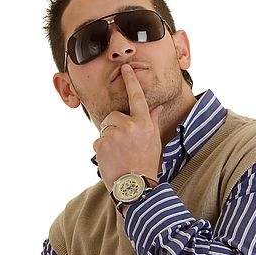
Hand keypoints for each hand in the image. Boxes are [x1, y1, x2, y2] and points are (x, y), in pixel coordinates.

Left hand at [94, 64, 163, 192]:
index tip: (125, 68)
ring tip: (118, 153)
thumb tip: (157, 107)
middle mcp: (129, 126)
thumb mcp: (154, 141)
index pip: (137, 97)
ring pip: (104, 128)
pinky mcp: (101, 144)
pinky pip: (98, 141)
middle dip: (114, 126)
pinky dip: (102, 150)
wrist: (136, 186)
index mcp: (144, 123)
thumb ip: (153, 121)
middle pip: (113, 115)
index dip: (131, 81)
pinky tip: (111, 159)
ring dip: (108, 138)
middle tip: (122, 144)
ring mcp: (114, 134)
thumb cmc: (146, 164)